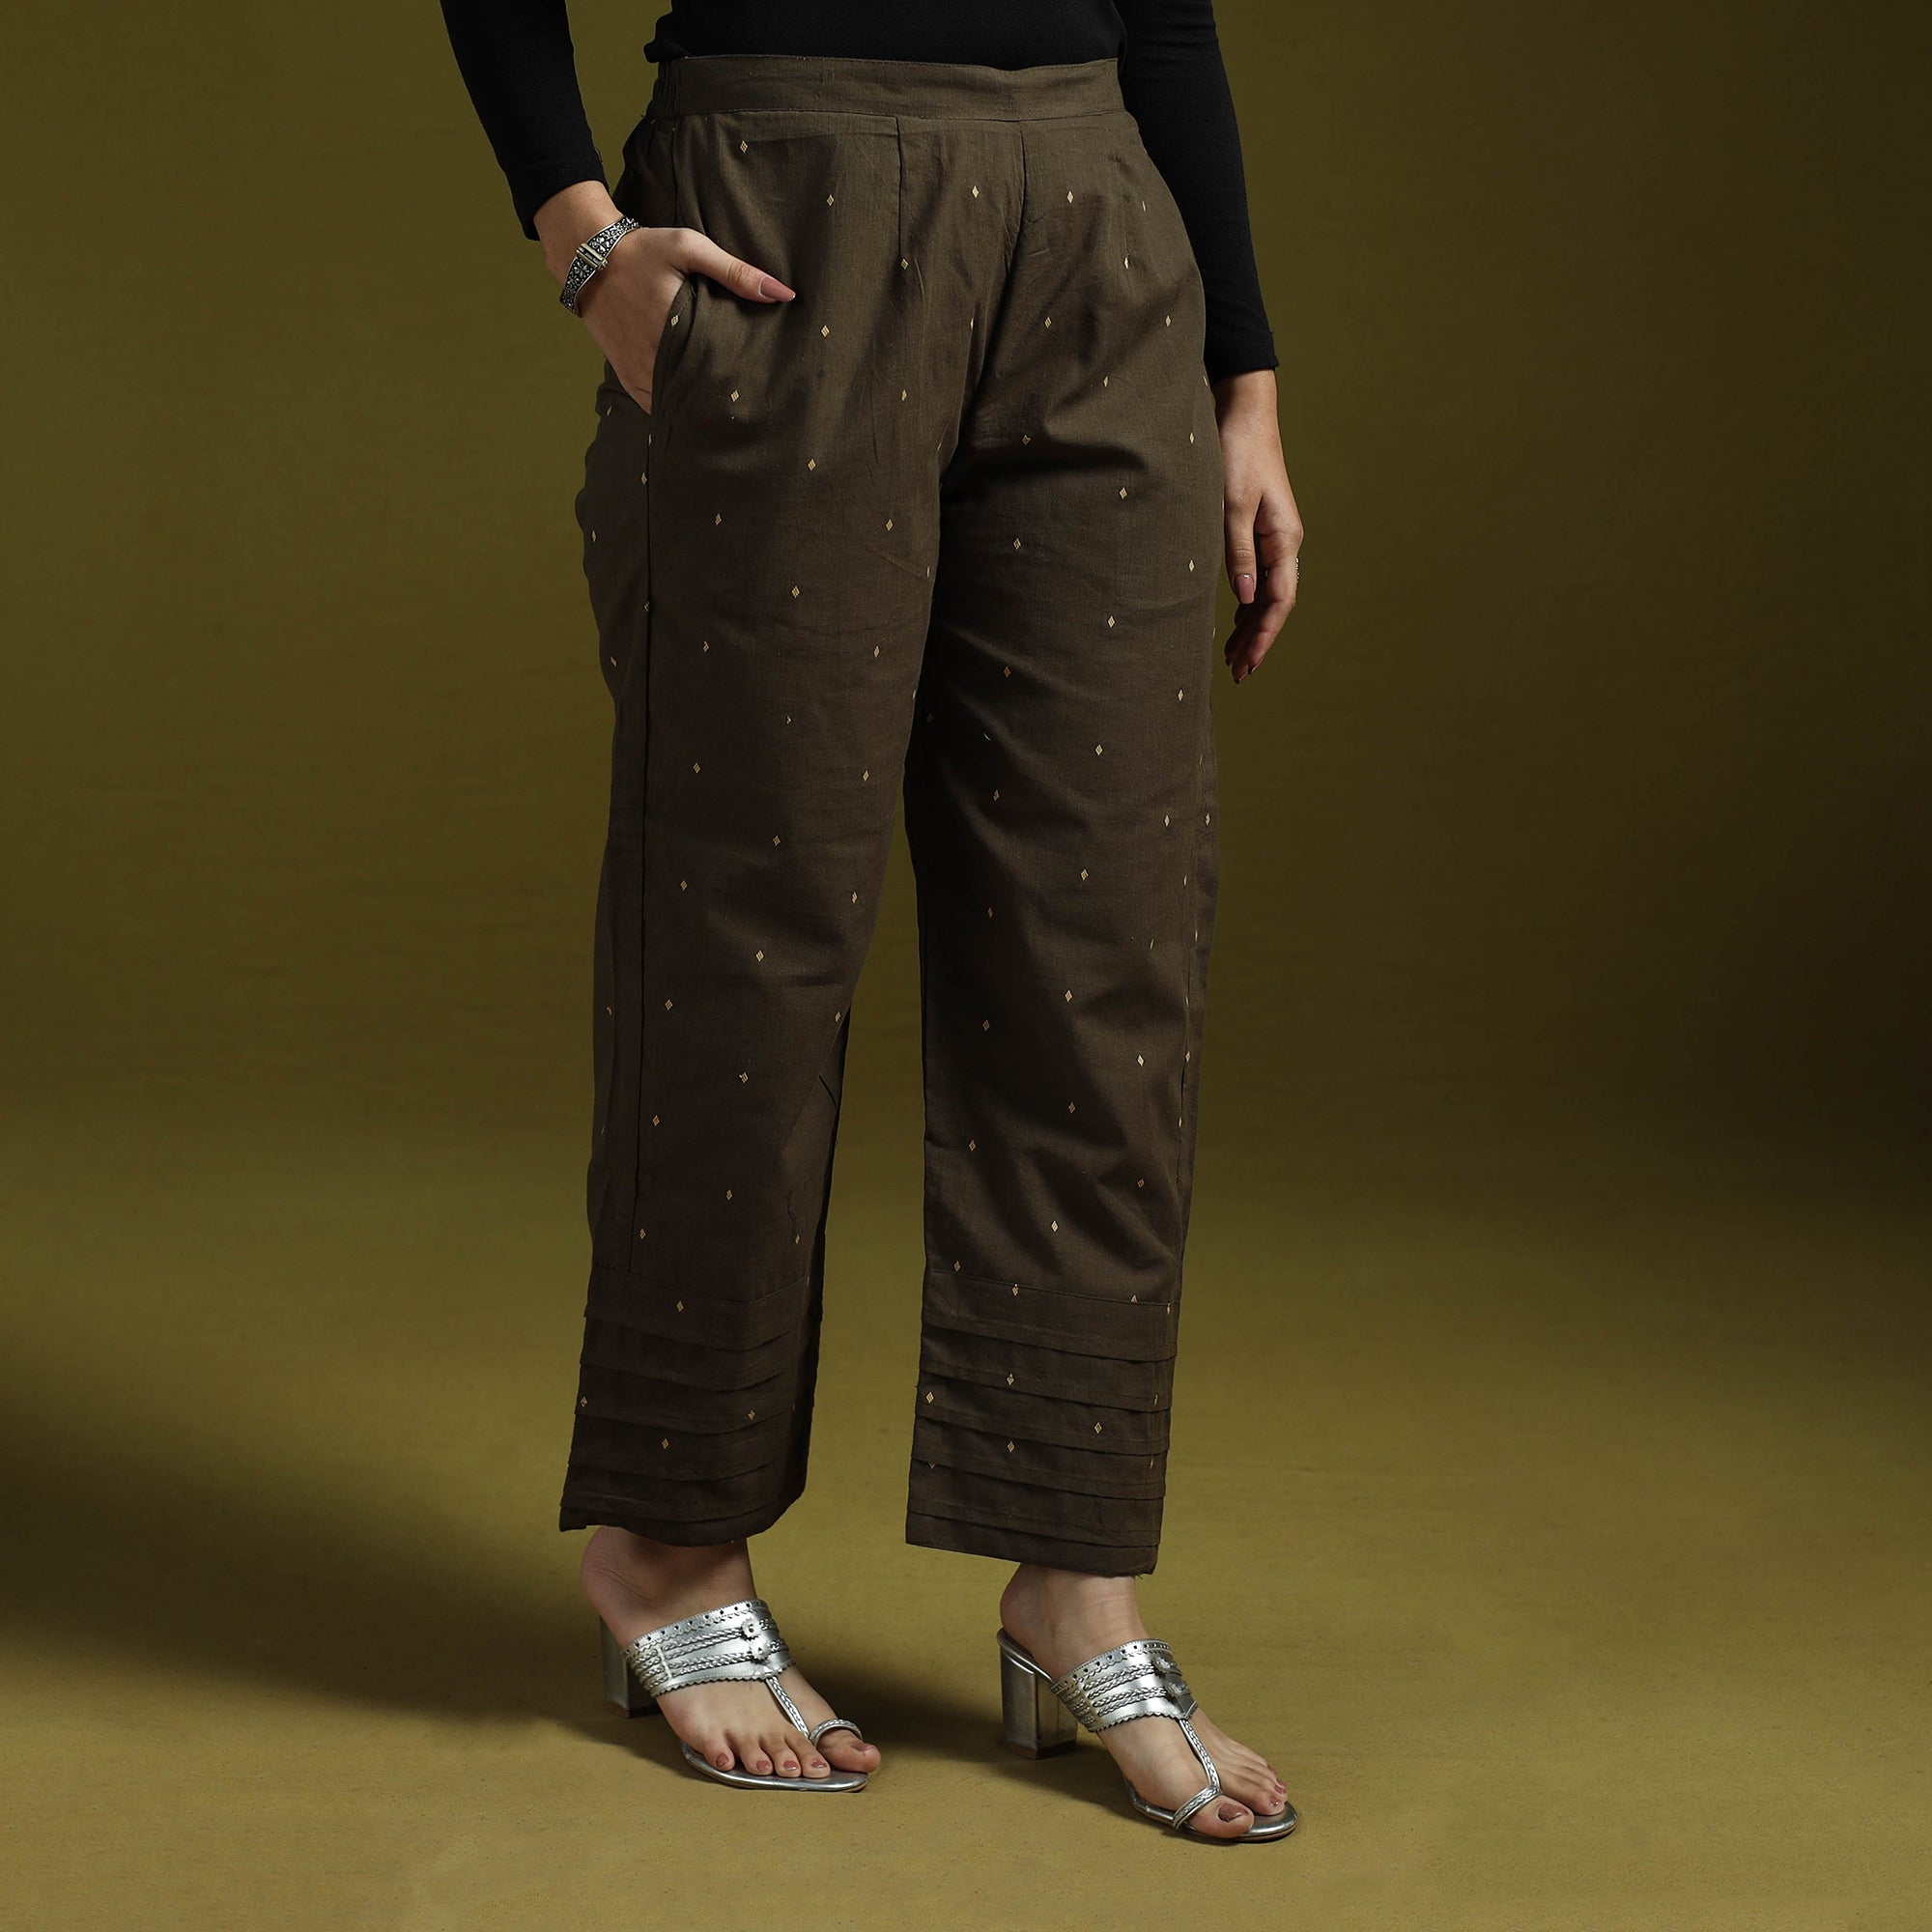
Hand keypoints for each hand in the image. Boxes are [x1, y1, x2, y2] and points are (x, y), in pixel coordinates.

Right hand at [533, 181, 795, 413]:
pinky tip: (694, 413)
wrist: (587, 256)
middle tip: (753, 406)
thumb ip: (735, 272)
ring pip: (676, 404)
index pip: (718, 368)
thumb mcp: (690, 248)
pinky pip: (653, 405)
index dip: (742, 381)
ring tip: (729, 416)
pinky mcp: (626, 374)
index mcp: (675, 327)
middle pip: (699, 391)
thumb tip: (783, 294)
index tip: (765, 387)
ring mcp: (638, 369)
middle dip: (724, 400)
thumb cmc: (644, 249)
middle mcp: (654, 355)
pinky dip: (672, 410)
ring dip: (699, 409)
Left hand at [1211, 368, 1301, 683]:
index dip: (1264, 636)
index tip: (1248, 665)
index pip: (1279, 601)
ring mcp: (1271, 536)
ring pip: (1265, 593)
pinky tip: (1234, 620)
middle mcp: (1282, 542)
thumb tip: (1246, 599)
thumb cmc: (1237, 452)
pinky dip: (1246, 603)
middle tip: (1236, 673)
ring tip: (1232, 657)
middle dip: (1257, 640)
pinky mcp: (1257, 529)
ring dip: (1251, 625)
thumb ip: (1237, 552)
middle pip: (1274, 604)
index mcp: (1284, 539)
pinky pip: (1256, 576)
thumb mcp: (1233, 505)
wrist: (1242, 411)